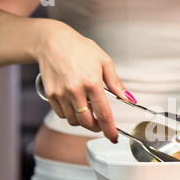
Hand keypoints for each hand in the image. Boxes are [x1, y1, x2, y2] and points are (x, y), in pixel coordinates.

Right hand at [35, 21, 133, 142]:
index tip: (113, 137)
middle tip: (101, 124)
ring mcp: (61, 94)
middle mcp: (75, 91)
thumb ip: (116, 83)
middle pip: (87, 122)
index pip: (103, 114)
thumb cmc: (80, 49)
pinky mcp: (50, 94)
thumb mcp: (104, 62)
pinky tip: (75, 105)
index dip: (110, 130)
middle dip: (96, 128)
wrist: (52, 41)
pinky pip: (62, 114)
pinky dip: (70, 115)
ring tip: (88, 110)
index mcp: (92, 83)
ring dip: (83, 121)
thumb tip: (129, 99)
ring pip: (74, 121)